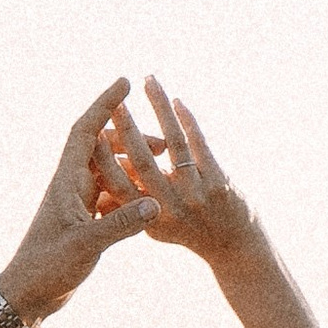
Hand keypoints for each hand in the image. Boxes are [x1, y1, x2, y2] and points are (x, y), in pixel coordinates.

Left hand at [0, 80, 161, 325]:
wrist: (28, 295)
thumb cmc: (47, 268)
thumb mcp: (86, 245)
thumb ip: (120, 224)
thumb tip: (155, 204)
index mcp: (66, 181)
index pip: (86, 131)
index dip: (104, 105)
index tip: (124, 83)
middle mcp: (71, 186)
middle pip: (102, 147)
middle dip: (130, 138)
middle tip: (162, 143)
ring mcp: (77, 204)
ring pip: (109, 172)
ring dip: (133, 166)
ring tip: (162, 169)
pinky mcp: (84, 222)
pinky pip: (111, 196)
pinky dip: (130, 191)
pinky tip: (150, 197)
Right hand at [100, 78, 257, 267]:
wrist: (234, 246)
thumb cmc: (188, 231)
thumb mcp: (154, 227)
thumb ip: (128, 209)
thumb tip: (96, 192)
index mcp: (149, 219)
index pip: (119, 186)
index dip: (104, 158)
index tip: (93, 131)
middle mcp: (171, 208)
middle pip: (142, 161)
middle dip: (127, 128)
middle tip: (115, 101)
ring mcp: (196, 194)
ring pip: (174, 142)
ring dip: (160, 108)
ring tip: (149, 80)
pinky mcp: (218, 182)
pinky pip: (199, 143)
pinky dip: (187, 119)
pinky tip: (177, 101)